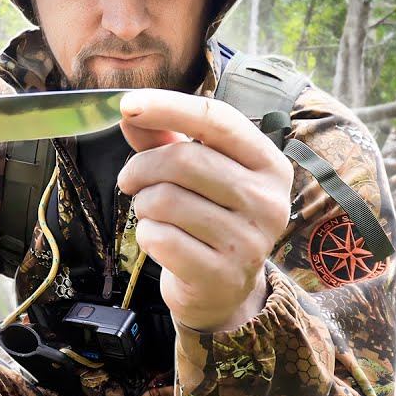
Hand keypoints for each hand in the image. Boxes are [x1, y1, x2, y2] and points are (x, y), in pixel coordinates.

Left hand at [116, 89, 292, 332]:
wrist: (223, 291)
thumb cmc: (208, 219)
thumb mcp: (196, 175)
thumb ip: (165, 140)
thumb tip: (130, 113)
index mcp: (268, 164)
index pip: (218, 120)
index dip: (168, 106)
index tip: (127, 104)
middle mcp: (268, 200)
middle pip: (185, 160)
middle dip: (142, 167)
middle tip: (129, 180)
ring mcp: (248, 241)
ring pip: (166, 199)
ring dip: (143, 203)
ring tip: (152, 213)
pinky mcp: (221, 275)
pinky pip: (160, 238)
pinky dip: (146, 235)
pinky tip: (159, 240)